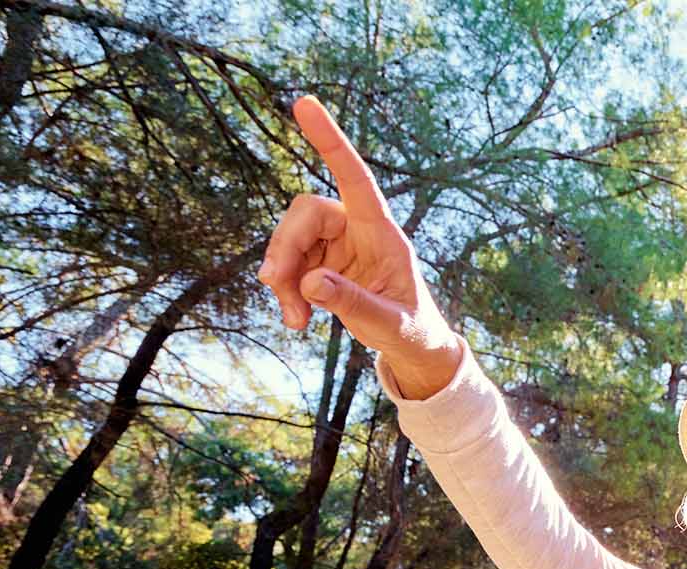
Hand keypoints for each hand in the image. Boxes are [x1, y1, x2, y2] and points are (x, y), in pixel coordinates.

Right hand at [259, 95, 462, 397]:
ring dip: (282, 278)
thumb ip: (354, 303)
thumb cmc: (412, 331)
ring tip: (294, 322)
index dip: (331, 142)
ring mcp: (338, 245)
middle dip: (284, 247)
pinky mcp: (322, 263)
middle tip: (274, 285)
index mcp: (383, 232)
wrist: (412, 347)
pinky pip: (289, 264)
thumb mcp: (391, 324)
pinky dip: (286, 291)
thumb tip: (311, 282)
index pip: (355, 178)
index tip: (304, 103)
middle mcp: (358, 230)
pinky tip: (298, 321)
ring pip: (290, 240)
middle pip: (305, 213)